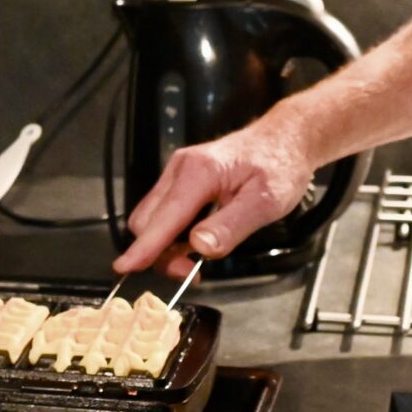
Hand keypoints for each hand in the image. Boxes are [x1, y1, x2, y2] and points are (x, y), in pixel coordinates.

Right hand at [114, 113, 320, 276]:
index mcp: (198, 173)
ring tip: (195, 261)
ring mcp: (179, 173)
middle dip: (159, 253)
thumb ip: (231, 226)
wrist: (287, 138)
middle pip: (148, 221)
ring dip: (165, 246)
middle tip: (191, 273)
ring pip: (152, 219)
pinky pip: (164, 213)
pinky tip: (196, 241)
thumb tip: (198, 248)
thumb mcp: (266, 202)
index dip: (143, 248)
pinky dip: (172, 234)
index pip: (162, 218)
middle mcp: (180, 169)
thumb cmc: (280, 166)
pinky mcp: (182, 179)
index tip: (124, 268)